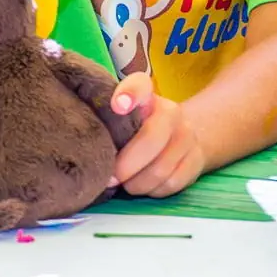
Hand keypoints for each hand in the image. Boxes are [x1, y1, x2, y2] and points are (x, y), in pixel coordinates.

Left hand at [110, 73, 203, 196]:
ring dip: (136, 183)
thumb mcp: (120, 116)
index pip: (139, 86)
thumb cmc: (136, 126)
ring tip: (124, 183)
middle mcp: (170, 111)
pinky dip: (152, 190)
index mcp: (145, 95)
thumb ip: (103, 119)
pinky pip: (171, 183)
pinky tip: (143, 185)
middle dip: (125, 166)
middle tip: (108, 179)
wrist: (180, 134)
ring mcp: (186, 136)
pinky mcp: (196, 160)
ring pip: (160, 169)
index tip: (117, 106)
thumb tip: (81, 143)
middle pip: (151, 140)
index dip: (129, 94)